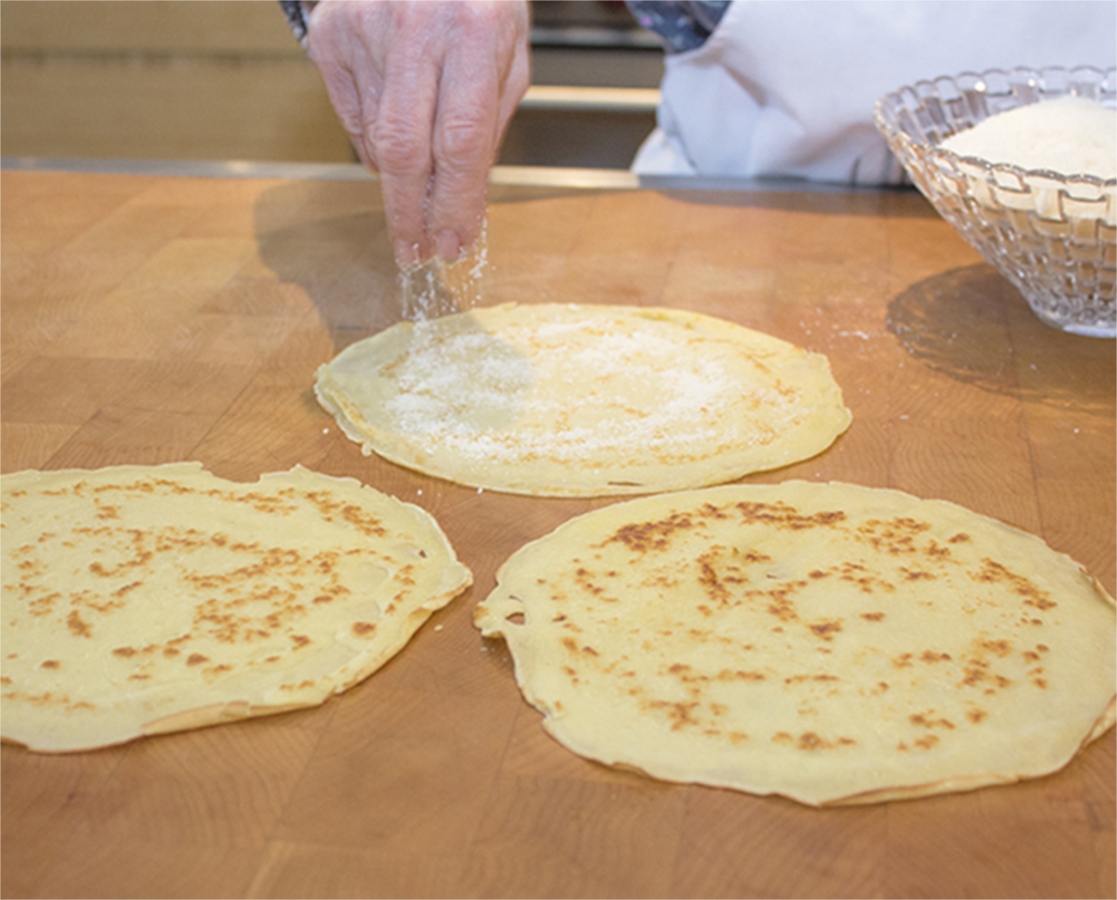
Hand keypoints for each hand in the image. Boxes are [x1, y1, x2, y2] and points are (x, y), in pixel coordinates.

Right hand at [306, 0, 530, 266]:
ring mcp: (364, 27)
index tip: (453, 242)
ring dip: (399, 176)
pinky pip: (351, 116)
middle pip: (405, 150)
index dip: (456, 202)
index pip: (461, 141)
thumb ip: (489, 125)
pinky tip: (395, 127)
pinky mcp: (330, 33)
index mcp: (474, 30)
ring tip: (420, 175)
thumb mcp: (508, 52)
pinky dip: (374, 140)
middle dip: (410, 213)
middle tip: (416, 251)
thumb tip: (463, 199)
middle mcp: (414, 26)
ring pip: (376, 139)